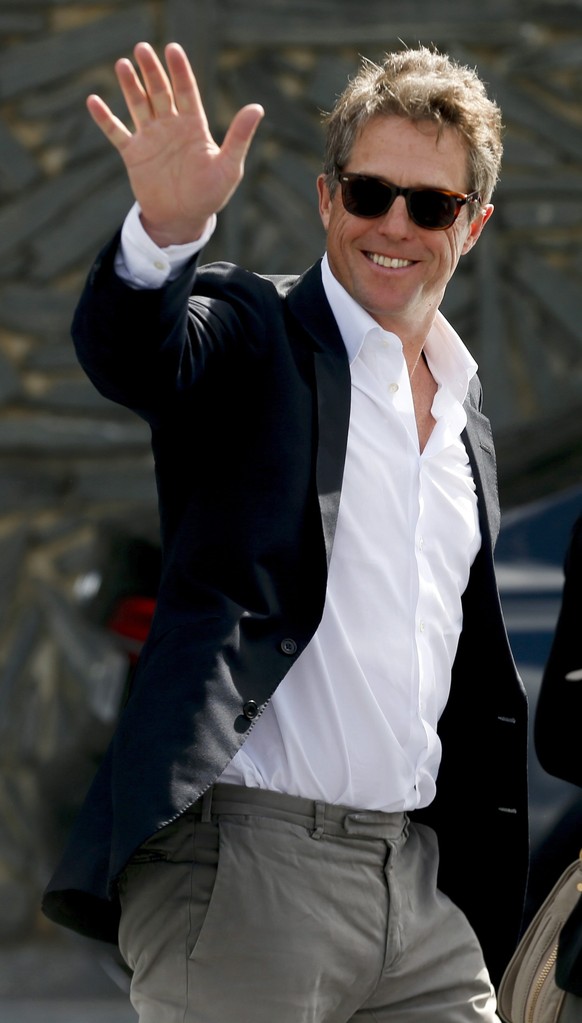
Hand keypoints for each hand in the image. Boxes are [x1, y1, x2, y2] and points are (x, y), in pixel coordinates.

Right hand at [86, 41, 263, 245]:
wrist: (183, 220)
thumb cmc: (210, 195)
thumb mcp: (229, 167)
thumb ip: (239, 137)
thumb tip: (257, 107)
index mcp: (193, 126)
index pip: (186, 91)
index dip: (179, 70)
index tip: (172, 49)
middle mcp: (171, 126)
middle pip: (160, 91)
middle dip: (152, 71)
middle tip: (142, 49)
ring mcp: (151, 138)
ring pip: (138, 105)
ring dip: (130, 86)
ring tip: (123, 65)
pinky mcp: (134, 154)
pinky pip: (117, 132)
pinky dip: (105, 118)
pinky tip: (93, 101)